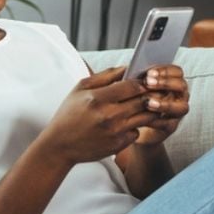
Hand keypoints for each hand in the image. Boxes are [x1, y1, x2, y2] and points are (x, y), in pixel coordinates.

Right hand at [35, 66, 158, 166]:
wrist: (60, 146)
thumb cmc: (69, 114)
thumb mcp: (81, 88)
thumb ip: (105, 75)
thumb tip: (127, 67)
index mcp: (98, 98)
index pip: (132, 86)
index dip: (143, 82)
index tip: (146, 80)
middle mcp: (109, 116)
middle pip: (143, 101)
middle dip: (151, 94)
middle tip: (154, 91)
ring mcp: (115, 132)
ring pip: (146, 117)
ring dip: (148, 110)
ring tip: (145, 105)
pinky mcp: (119, 145)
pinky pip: (137, 131)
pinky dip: (135, 126)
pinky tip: (128, 122)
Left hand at [135, 64, 189, 145]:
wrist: (133, 122)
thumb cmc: (136, 99)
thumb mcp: (136, 86)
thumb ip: (138, 78)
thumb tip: (131, 70)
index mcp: (174, 81)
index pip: (177, 72)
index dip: (165, 70)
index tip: (149, 72)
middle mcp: (180, 95)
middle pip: (181, 86)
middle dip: (165, 83)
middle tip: (148, 83)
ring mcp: (177, 111)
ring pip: (181, 106)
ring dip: (165, 104)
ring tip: (148, 103)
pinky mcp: (172, 126)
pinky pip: (169, 123)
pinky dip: (157, 121)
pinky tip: (144, 118)